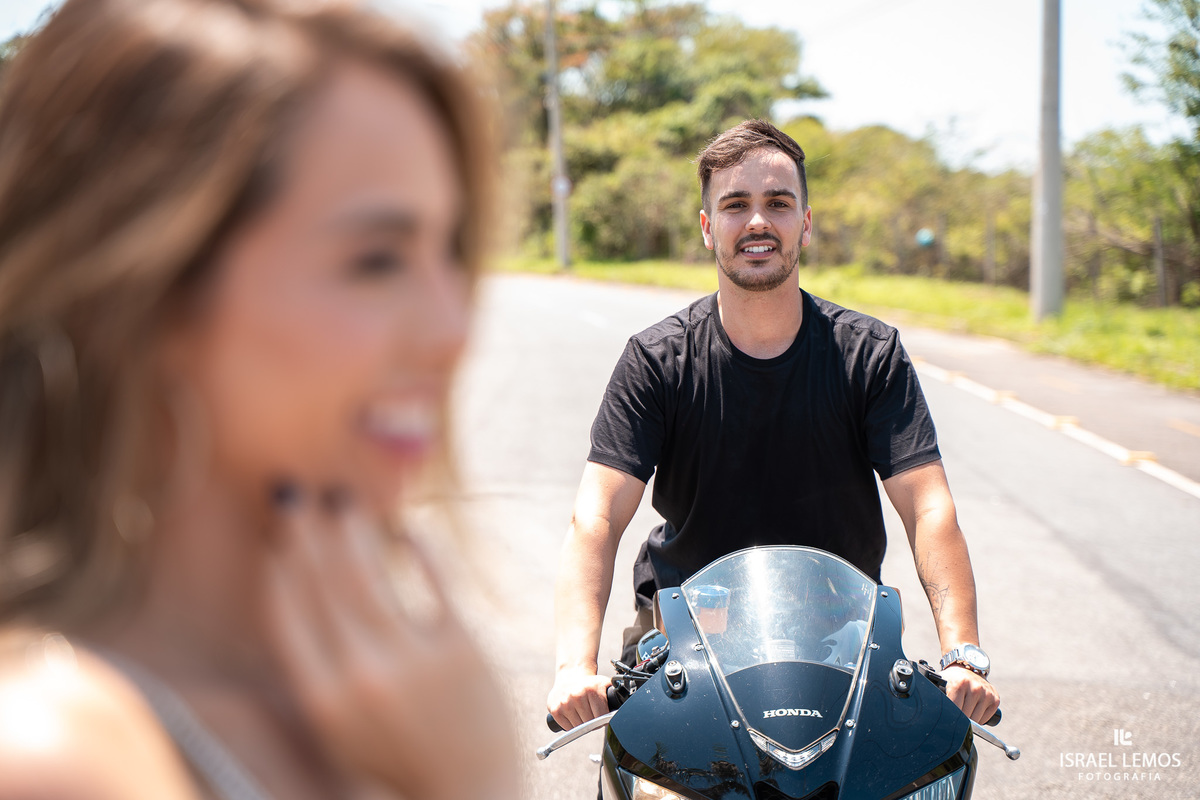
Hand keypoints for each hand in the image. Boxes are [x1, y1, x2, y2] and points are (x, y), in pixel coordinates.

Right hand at [261, 484, 518, 799]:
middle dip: (306, 530)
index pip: (286, 614)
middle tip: (297, 490)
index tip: (277, 530)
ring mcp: (413, 658)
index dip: (278, 565)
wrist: (469, 783)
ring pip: (369, 573)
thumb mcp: (338, 723)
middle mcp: (361, 674)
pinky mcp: (461, 645)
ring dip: (351, 528)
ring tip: (342, 499)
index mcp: (322, 698)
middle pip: (323, 583)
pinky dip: (418, 544)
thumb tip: (290, 589)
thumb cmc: (398, 749)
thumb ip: (314, 666)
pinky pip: (434, 577)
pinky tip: (407, 526)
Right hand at [546, 666, 611, 730]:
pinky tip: (573, 715)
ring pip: (578, 727)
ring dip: (582, 725)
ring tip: (583, 713)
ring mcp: (564, 703)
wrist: (570, 676)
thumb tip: (627, 709)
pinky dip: (572, 726)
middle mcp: (577, 695)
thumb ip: (616, 695)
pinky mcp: (555, 710)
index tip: (602, 717)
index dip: (603, 720)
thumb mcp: (604, 684)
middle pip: (590, 724)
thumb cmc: (590, 684)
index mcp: (591, 690)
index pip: (601, 717)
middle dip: (593, 723)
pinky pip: (567, 728)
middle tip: (592, 715)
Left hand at [942, 665, 999, 724]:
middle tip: (954, 717)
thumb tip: (929, 713)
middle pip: (966, 717)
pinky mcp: (995, 699)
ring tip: (964, 712)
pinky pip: (986, 718)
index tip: (946, 723)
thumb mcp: (940, 684)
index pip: (955, 711)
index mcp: (959, 684)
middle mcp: (975, 688)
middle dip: (959, 720)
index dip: (950, 719)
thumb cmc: (952, 679)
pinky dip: (979, 719)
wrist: (967, 668)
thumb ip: (936, 697)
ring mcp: (986, 693)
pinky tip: (973, 710)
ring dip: (970, 721)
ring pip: (976, 720)